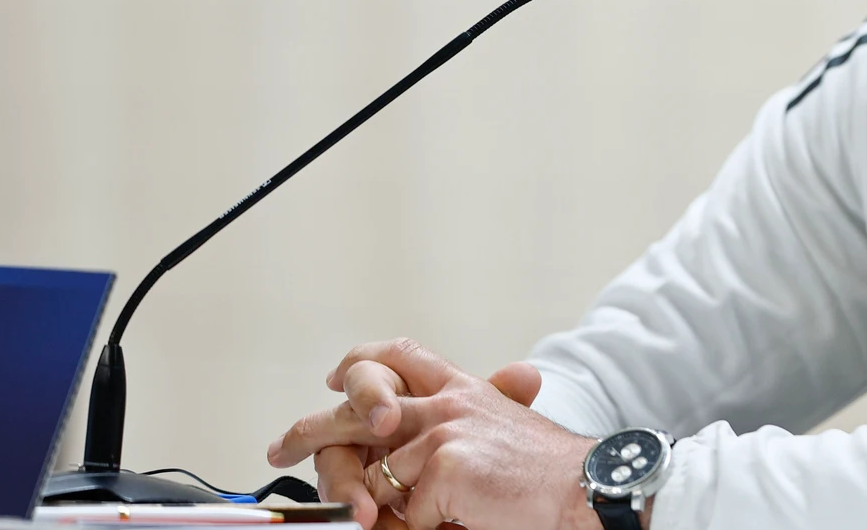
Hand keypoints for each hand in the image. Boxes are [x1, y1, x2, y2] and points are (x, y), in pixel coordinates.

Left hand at [269, 338, 605, 529]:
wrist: (585, 487)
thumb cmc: (546, 475)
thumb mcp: (497, 436)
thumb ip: (456, 430)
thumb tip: (402, 451)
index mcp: (462, 389)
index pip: (401, 354)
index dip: (361, 363)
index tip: (333, 379)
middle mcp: (448, 401)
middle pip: (360, 403)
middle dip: (312, 430)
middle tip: (280, 448)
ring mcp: (444, 429)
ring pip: (376, 475)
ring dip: (380, 509)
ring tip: (403, 520)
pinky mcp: (444, 464)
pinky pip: (405, 512)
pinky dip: (423, 529)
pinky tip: (454, 523)